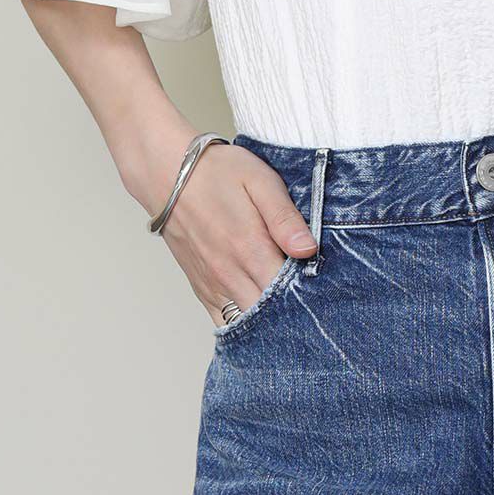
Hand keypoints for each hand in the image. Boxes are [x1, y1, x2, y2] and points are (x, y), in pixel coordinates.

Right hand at [152, 141, 317, 325]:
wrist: (166, 174)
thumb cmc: (218, 173)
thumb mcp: (261, 182)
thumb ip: (285, 218)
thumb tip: (308, 249)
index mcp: (250, 247)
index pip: (289, 290)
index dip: (311, 292)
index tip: (327, 286)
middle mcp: (229, 273)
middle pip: (270, 313)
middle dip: (294, 310)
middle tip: (313, 296)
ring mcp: (213, 284)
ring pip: (247, 322)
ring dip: (270, 319)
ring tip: (290, 303)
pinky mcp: (201, 288)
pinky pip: (224, 319)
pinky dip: (245, 321)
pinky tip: (262, 311)